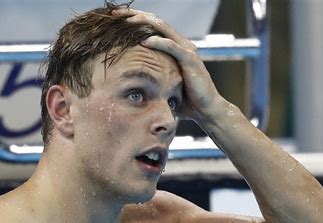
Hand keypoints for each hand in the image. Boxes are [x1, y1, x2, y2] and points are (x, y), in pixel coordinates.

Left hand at [113, 8, 227, 123]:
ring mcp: (187, 50)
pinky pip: (172, 47)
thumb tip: (133, 85)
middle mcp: (182, 44)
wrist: (206, 110)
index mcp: (175, 47)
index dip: (135, 20)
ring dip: (144, 22)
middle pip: (156, 21)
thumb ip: (154, 77)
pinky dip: (158, 42)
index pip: (153, 26)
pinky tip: (144, 41)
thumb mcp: (166, 85)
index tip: (116, 19)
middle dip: (135, 15)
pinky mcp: (190, 60)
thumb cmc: (186, 100)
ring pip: (163, 28)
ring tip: (127, 20)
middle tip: (116, 13)